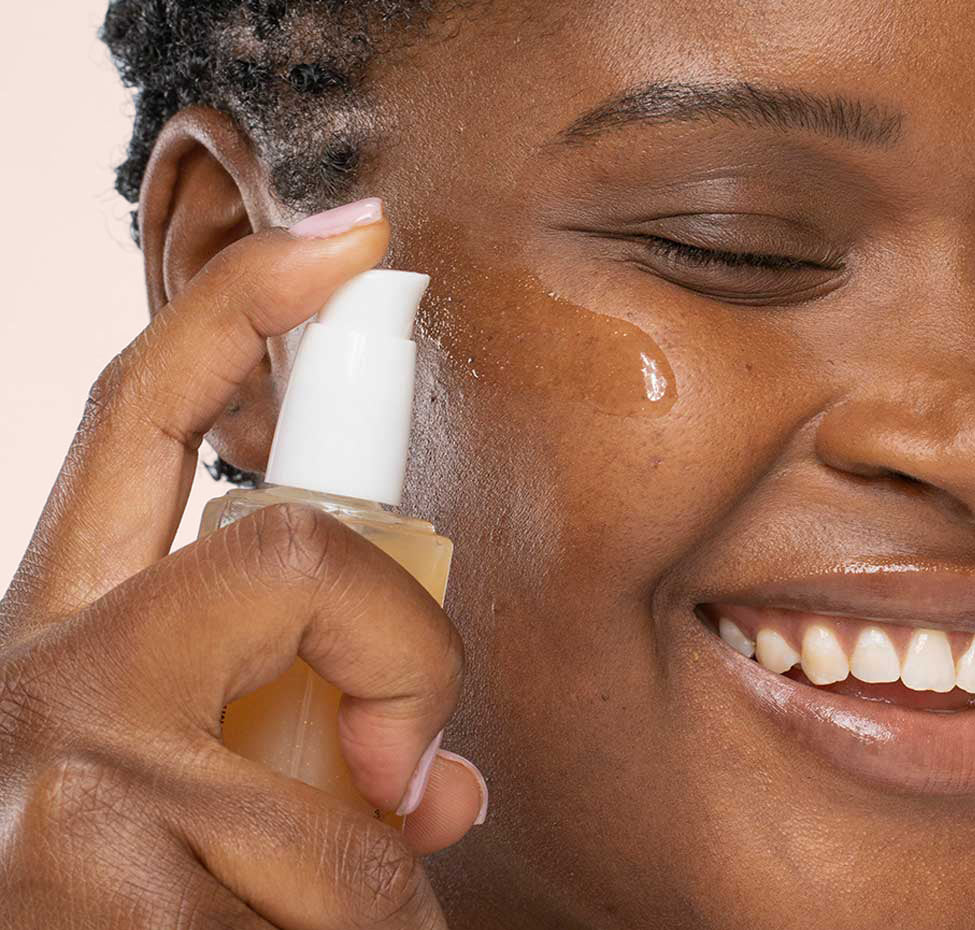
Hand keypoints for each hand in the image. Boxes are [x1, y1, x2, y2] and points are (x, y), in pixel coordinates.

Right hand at [0, 205, 485, 927]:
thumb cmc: (114, 890)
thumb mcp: (180, 786)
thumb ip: (307, 742)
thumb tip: (443, 788)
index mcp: (69, 627)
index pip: (144, 410)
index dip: (245, 304)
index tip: (356, 238)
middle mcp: (46, 677)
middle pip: (291, 556)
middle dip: (407, 654)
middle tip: (410, 765)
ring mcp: (58, 785)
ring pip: (348, 808)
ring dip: (379, 891)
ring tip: (317, 929)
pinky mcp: (83, 895)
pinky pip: (336, 913)